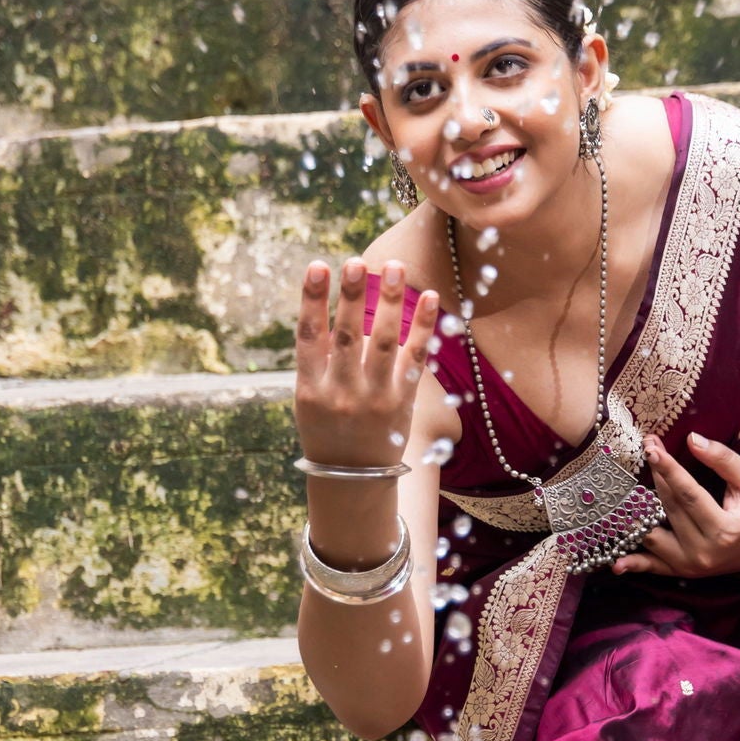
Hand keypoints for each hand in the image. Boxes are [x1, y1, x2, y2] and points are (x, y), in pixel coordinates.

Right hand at [295, 256, 438, 468]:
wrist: (352, 478)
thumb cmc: (327, 427)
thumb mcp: (308, 399)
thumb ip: (318, 358)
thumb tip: (333, 303)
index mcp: (309, 389)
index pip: (308, 337)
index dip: (312, 300)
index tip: (318, 266)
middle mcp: (340, 393)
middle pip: (346, 337)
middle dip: (351, 297)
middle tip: (357, 262)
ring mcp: (373, 398)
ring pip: (382, 343)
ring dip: (389, 302)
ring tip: (395, 266)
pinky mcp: (402, 402)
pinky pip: (416, 358)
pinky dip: (424, 327)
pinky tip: (431, 297)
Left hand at [613, 432, 739, 577]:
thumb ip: (722, 459)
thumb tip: (692, 439)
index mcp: (725, 530)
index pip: (688, 495)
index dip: (669, 469)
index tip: (651, 447)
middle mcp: (705, 552)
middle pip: (670, 510)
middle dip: (657, 477)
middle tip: (648, 449)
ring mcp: (692, 566)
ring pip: (654, 536)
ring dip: (639, 514)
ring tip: (628, 488)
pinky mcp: (683, 572)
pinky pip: (654, 567)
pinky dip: (635, 563)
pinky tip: (615, 562)